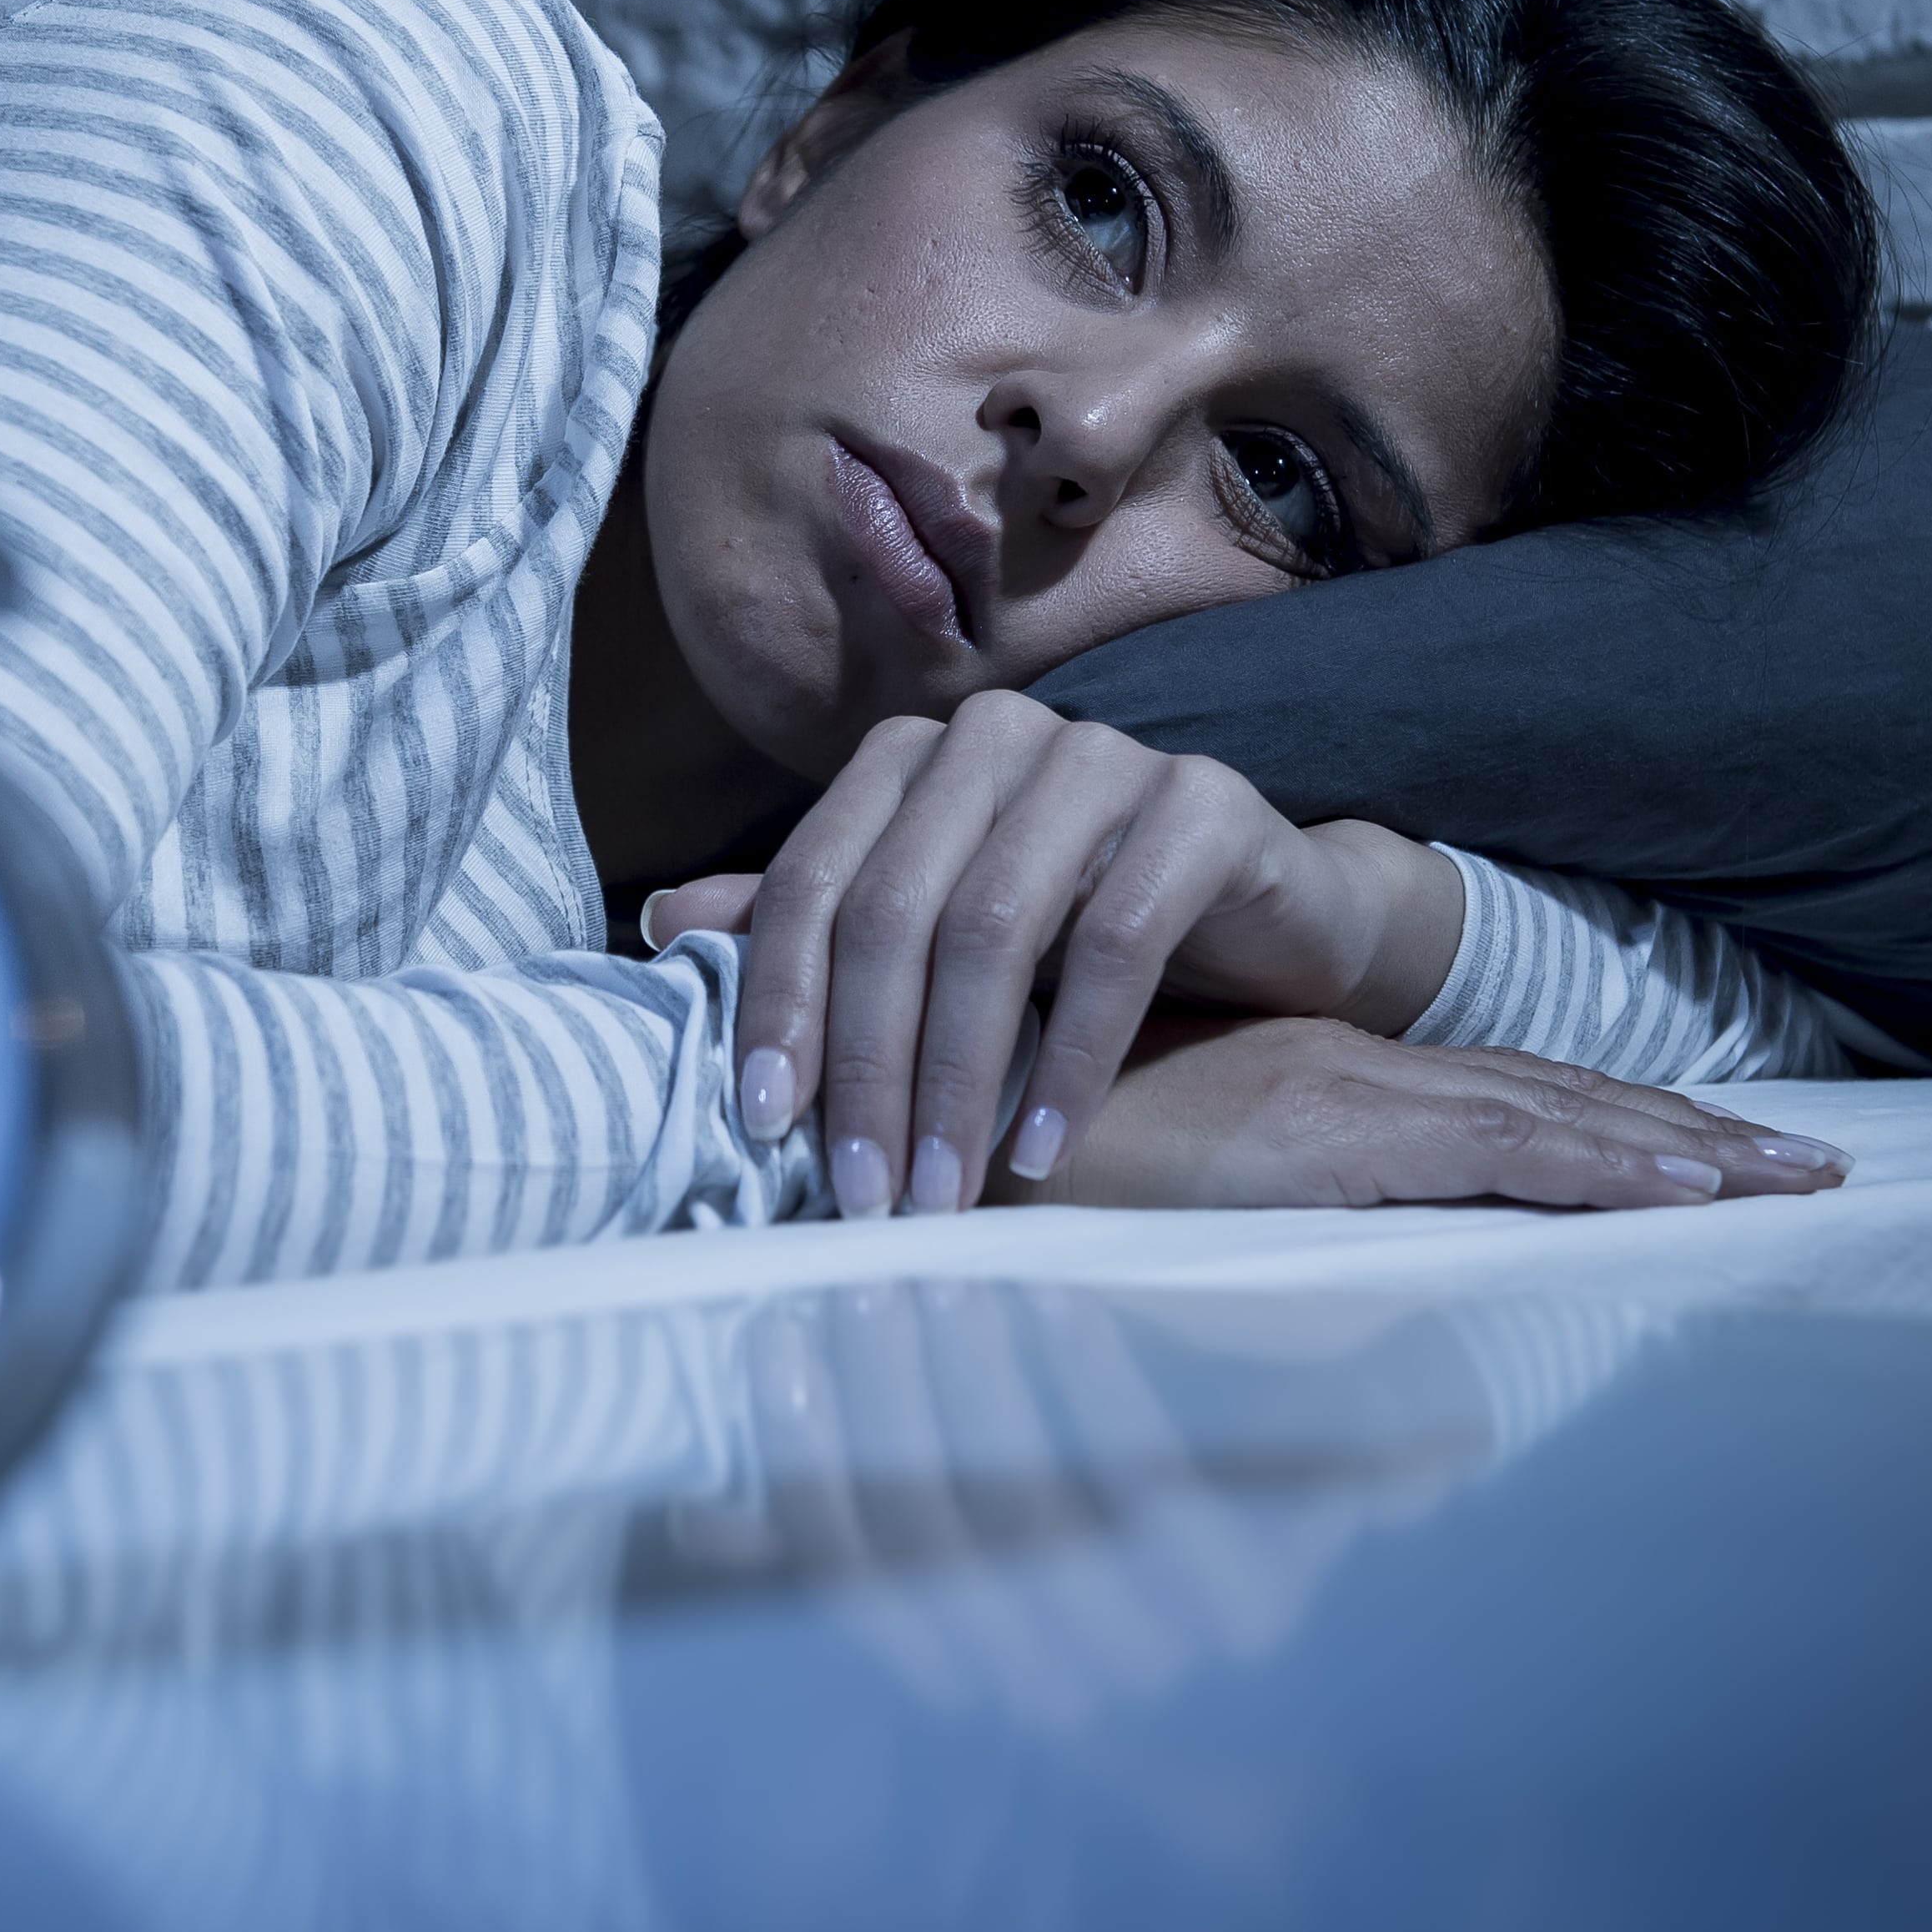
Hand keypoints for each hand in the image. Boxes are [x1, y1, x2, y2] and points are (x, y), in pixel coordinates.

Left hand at [647, 691, 1464, 1216]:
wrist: (1270, 921)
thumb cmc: (1081, 934)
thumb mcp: (940, 938)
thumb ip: (820, 925)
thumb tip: (662, 925)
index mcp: (913, 758)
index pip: (813, 880)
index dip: (776, 1004)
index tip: (762, 1127)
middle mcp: (997, 738)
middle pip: (894, 910)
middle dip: (867, 1066)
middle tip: (861, 1193)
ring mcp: (1104, 757)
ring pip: (993, 927)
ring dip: (958, 1079)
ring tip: (941, 1192)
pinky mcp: (1201, 804)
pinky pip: (1116, 940)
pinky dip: (1070, 1059)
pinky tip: (1044, 1147)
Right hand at [989, 1013, 1851, 1209]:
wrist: (915, 1114)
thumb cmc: (1000, 1163)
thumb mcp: (1131, 1210)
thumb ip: (1206, 1232)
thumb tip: (1282, 1321)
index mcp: (1305, 1089)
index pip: (1493, 1106)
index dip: (1609, 1129)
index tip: (1715, 1153)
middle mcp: (1341, 1078)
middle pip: (1550, 1103)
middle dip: (1686, 1136)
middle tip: (1817, 1165)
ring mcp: (1338, 1097)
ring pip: (1553, 1116)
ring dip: (1683, 1148)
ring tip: (1801, 1177)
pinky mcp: (1318, 1130)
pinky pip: (1499, 1146)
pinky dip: (1602, 1162)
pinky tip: (1688, 1188)